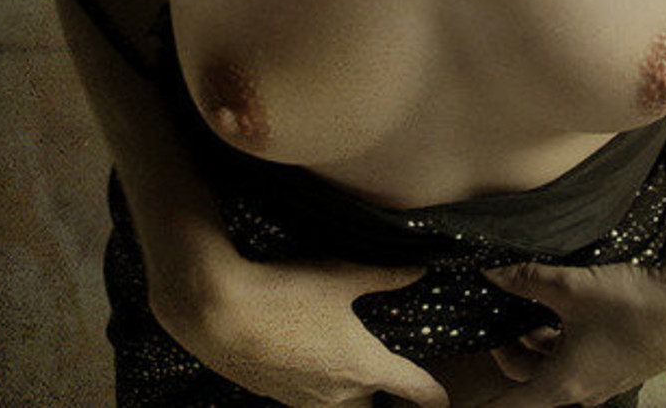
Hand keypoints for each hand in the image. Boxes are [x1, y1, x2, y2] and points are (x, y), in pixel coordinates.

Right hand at [149, 249, 448, 407]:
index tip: (443, 400)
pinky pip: (308, 401)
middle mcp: (339, 393)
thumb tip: (418, 271)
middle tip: (386, 379)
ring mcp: (305, 400)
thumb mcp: (342, 275)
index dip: (433, 396)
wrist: (222, 315)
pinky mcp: (276, 396)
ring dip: (348, 394)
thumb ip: (384, 276)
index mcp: (364, 366)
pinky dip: (316, 389)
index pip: (413, 388)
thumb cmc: (287, 293)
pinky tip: (307, 362)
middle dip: (381, 397)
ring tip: (345, 369)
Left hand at [479, 255, 665, 407]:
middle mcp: (581, 392)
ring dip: (535, 344)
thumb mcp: (570, 286)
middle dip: (508, 351)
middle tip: (497, 319)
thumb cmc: (629, 304)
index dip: (485, 401)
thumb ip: (526, 280)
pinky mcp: (614, 367)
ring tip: (526, 307)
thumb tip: (489, 273)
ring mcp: (600, 382)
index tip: (463, 401)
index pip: (511, 403)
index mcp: (563, 383)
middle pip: (528, 380)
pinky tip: (558, 310)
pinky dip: (557, 341)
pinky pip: (573, 362)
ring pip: (551, 370)